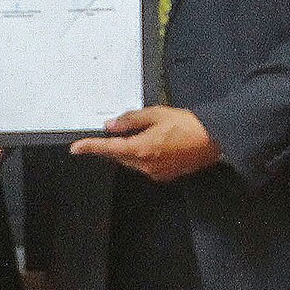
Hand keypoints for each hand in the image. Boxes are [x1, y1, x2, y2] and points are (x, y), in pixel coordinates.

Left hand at [70, 105, 220, 181]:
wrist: (214, 138)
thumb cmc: (188, 124)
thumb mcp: (155, 114)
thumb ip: (130, 120)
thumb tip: (111, 125)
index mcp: (141, 149)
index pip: (109, 148)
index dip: (90, 147)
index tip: (76, 148)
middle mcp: (146, 165)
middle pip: (120, 156)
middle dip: (118, 144)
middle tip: (126, 129)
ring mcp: (156, 173)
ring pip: (133, 162)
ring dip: (132, 149)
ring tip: (151, 133)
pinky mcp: (165, 176)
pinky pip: (146, 166)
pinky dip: (145, 155)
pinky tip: (159, 144)